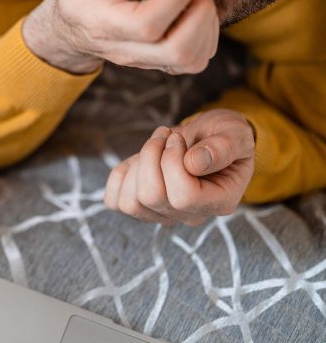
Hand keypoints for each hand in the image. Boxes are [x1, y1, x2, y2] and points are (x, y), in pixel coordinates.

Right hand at [23, 0, 219, 74]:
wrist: (72, 26)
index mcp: (103, 26)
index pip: (148, 23)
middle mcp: (125, 51)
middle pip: (177, 49)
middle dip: (200, 12)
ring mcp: (144, 62)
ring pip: (191, 59)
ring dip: (207, 23)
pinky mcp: (160, 64)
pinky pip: (195, 60)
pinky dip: (207, 34)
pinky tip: (195, 10)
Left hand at [104, 109, 255, 225]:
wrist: (208, 139)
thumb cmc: (224, 136)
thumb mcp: (235, 134)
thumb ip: (223, 147)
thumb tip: (193, 163)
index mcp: (220, 201)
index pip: (184, 196)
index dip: (172, 162)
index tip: (177, 138)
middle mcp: (190, 215)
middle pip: (151, 197)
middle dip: (151, 156)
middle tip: (165, 135)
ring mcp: (163, 215)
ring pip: (130, 202)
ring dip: (137, 165)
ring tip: (155, 146)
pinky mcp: (141, 208)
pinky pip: (114, 201)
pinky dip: (120, 176)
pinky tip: (139, 161)